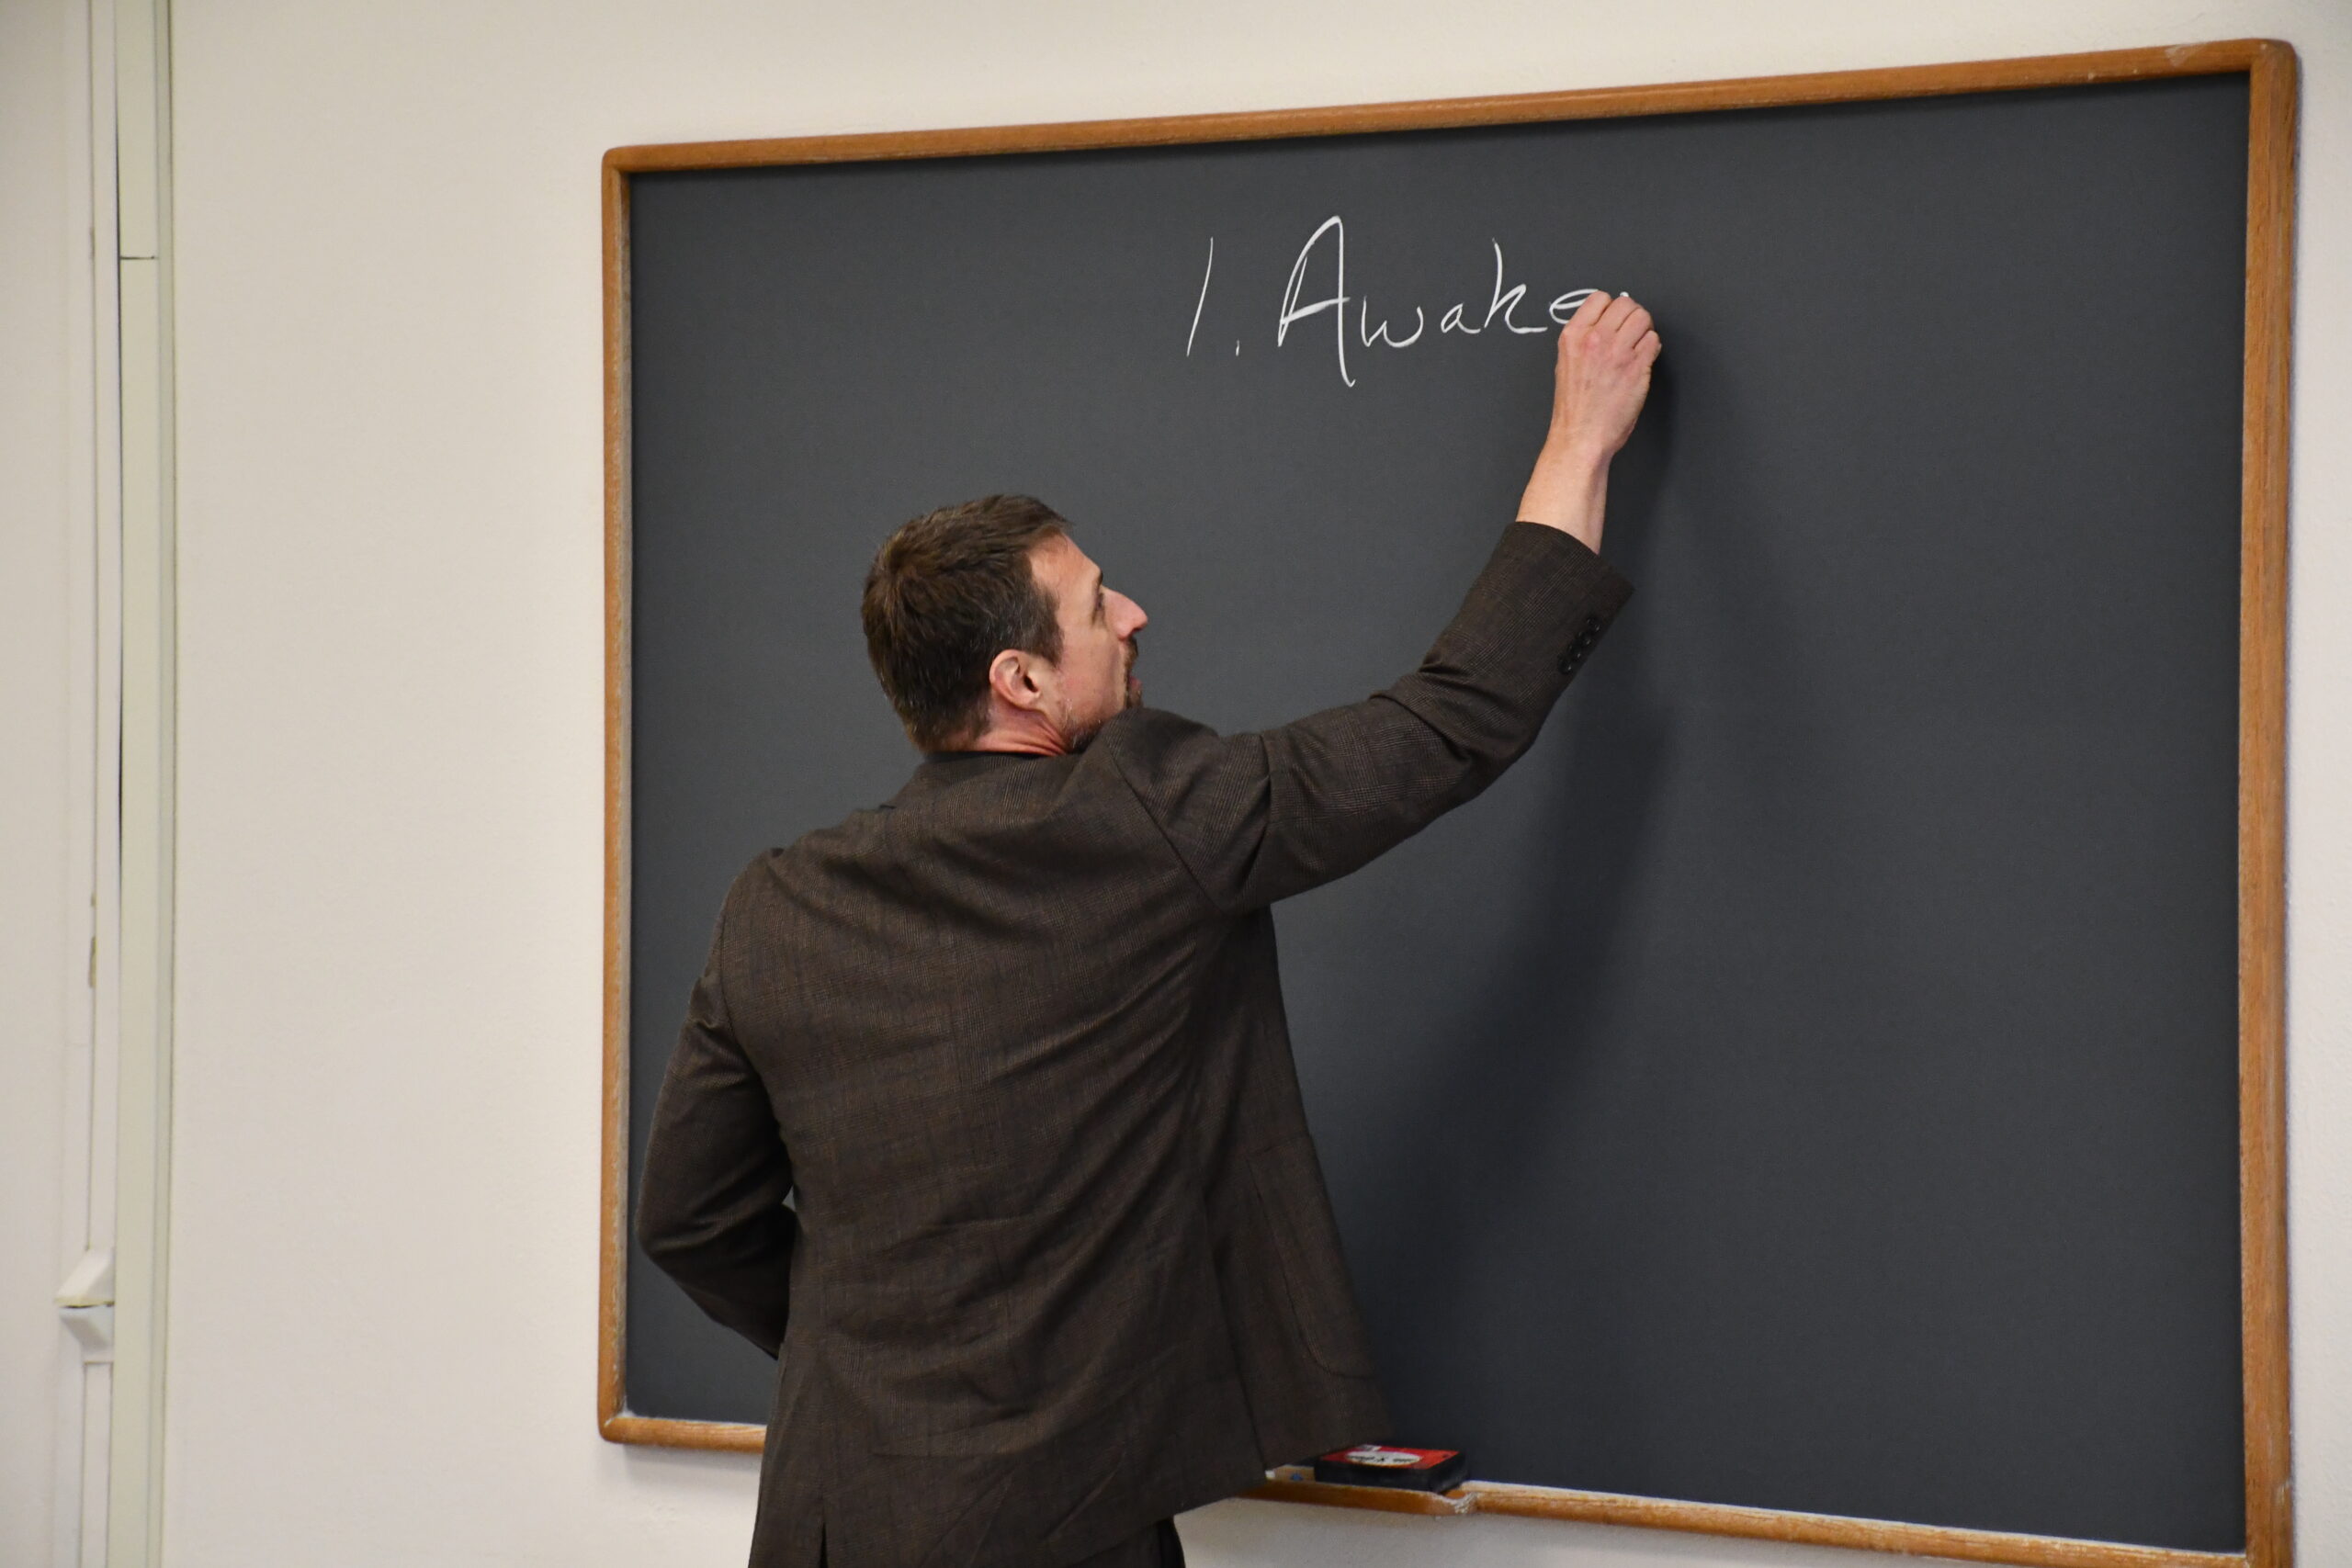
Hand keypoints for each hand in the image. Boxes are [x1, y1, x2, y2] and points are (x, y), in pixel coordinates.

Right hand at [1516, 291, 1659, 550]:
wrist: (1581, 437)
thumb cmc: (1574, 408)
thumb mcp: (1567, 364)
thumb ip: (1585, 340)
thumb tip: (1608, 323)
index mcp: (1573, 336)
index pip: (1600, 298)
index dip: (1611, 309)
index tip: (1614, 322)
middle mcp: (1594, 339)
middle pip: (1626, 304)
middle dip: (1631, 317)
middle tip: (1629, 336)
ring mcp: (1617, 351)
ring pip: (1643, 318)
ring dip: (1644, 331)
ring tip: (1636, 349)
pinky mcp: (1636, 366)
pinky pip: (1654, 341)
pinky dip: (1652, 349)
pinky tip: (1642, 363)